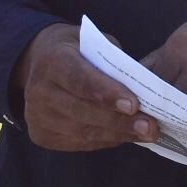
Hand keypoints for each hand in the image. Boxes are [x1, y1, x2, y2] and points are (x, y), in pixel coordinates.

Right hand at [13, 23, 157, 150]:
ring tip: (146, 133)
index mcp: (52, 61)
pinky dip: (106, 140)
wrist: (40, 63)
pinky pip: (79, 142)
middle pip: (82, 111)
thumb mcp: (96, 43)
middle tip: (150, 126)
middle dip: (119, 121)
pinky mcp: (41, 135)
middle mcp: (38, 90)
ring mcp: (36, 116)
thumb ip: (114, 64)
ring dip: (118, 134)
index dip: (107, 94)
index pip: (80, 80)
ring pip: (82, 131)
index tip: (133, 105)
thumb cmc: (79, 50)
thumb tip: (143, 90)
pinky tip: (127, 136)